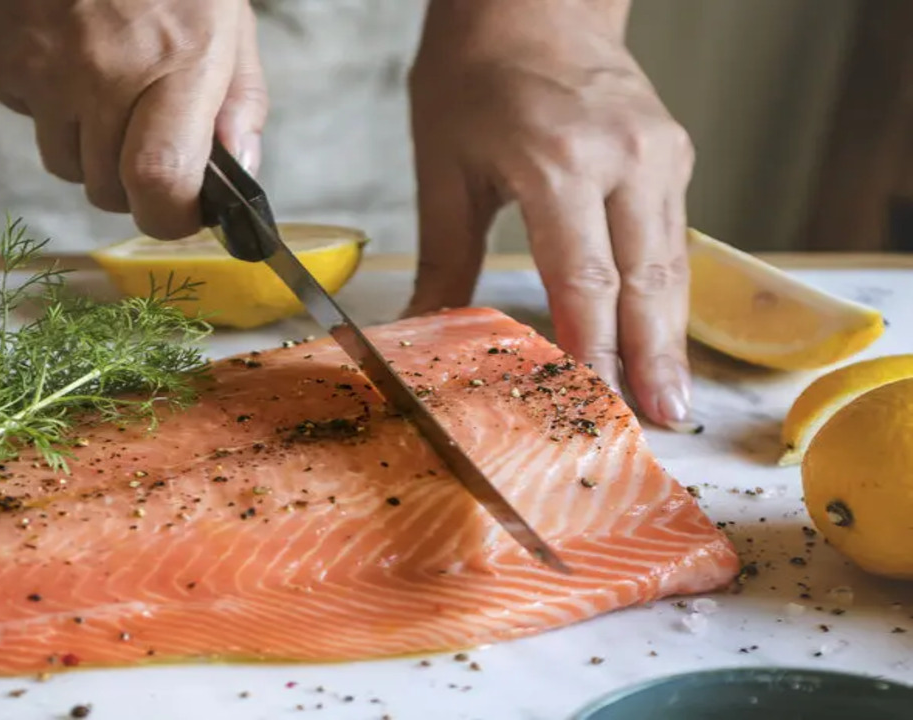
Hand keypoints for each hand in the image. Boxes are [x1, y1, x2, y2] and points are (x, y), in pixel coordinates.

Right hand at [0, 0, 267, 239]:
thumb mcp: (224, 13)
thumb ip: (239, 98)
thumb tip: (240, 173)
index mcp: (179, 58)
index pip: (160, 182)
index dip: (169, 216)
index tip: (180, 209)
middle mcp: (106, 70)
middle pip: (107, 189)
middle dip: (128, 182)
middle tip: (141, 132)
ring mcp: (42, 68)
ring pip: (63, 164)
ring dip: (84, 145)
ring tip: (99, 80)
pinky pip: (24, 119)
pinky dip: (44, 103)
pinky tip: (59, 52)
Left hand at [404, 0, 696, 431]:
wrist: (533, 1)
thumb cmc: (476, 74)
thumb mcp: (445, 168)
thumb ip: (445, 258)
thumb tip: (421, 331)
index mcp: (562, 161)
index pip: (586, 279)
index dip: (594, 349)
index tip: (596, 404)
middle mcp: (626, 159)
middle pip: (644, 282)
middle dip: (652, 360)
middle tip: (661, 424)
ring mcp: (660, 154)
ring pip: (671, 264)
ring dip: (671, 336)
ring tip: (671, 400)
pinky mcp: (674, 154)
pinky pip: (673, 236)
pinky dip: (667, 293)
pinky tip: (662, 339)